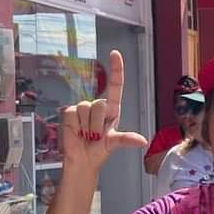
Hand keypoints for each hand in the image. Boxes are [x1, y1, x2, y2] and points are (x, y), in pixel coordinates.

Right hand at [60, 50, 146, 171]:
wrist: (82, 159)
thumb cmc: (99, 150)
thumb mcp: (114, 143)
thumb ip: (126, 139)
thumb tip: (142, 141)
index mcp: (112, 110)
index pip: (115, 86)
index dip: (115, 70)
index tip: (115, 54)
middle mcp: (98, 106)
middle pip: (100, 104)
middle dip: (98, 123)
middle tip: (96, 135)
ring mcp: (84, 108)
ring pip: (86, 108)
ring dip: (87, 126)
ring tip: (86, 135)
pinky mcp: (70, 112)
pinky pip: (73, 113)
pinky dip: (76, 126)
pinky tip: (77, 132)